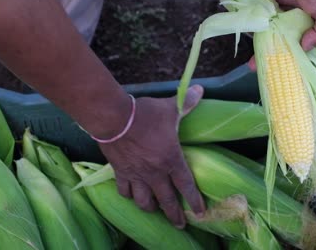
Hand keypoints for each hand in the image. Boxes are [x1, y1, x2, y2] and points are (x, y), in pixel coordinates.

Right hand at [98, 85, 205, 227]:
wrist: (114, 118)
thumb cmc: (146, 114)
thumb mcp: (170, 108)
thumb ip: (187, 102)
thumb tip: (201, 90)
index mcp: (171, 160)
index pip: (186, 185)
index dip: (195, 201)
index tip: (200, 213)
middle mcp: (155, 173)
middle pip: (167, 201)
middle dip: (175, 215)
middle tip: (180, 224)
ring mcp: (136, 175)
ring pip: (144, 201)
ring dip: (151, 208)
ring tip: (155, 210)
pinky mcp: (120, 173)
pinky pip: (124, 191)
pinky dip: (128, 195)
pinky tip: (131, 195)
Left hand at [248, 0, 315, 69]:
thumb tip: (306, 48)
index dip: (310, 61)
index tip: (297, 75)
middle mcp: (308, 20)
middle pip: (296, 45)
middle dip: (284, 60)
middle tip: (271, 73)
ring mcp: (289, 14)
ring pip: (279, 38)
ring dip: (268, 51)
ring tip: (255, 66)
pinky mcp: (273, 8)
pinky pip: (265, 27)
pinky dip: (259, 37)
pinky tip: (252, 51)